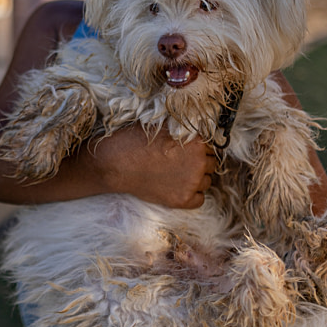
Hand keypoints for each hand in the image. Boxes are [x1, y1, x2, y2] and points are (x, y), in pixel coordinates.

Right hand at [89, 127, 215, 208]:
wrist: (116, 164)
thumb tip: (193, 134)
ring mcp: (192, 182)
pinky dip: (192, 195)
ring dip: (196, 179)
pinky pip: (200, 199)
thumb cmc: (135, 142)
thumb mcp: (162, 126)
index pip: (208, 147)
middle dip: (198, 163)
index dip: (196, 149)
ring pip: (206, 181)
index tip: (184, 152)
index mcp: (196, 142)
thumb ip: (182, 130)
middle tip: (180, 164)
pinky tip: (178, 188)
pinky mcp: (182, 200)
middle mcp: (199, 162)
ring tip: (176, 175)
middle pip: (210, 164)